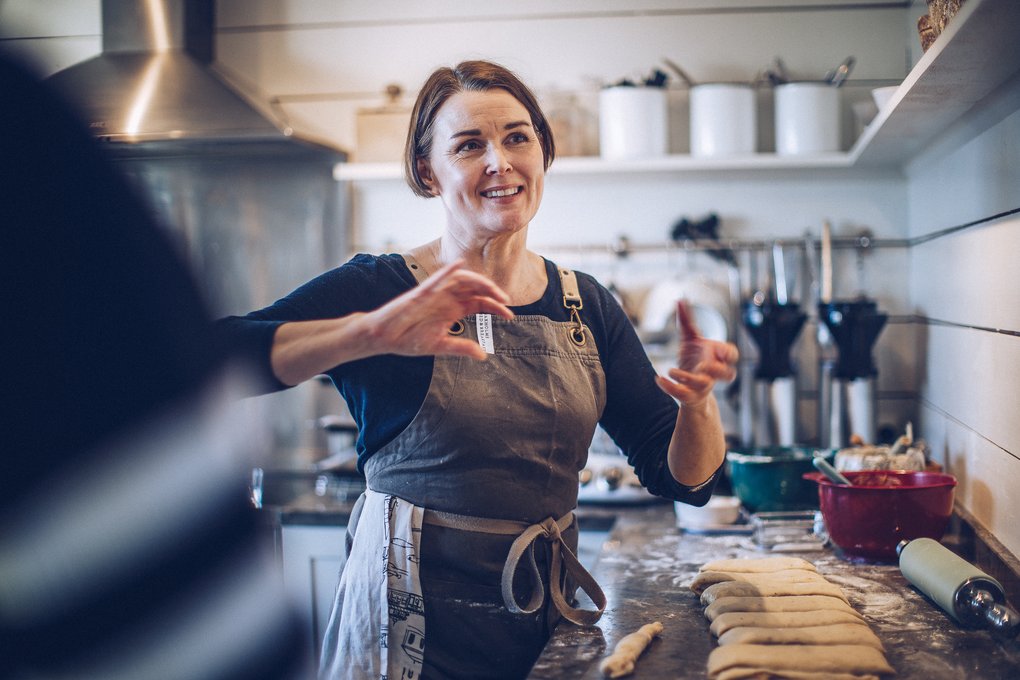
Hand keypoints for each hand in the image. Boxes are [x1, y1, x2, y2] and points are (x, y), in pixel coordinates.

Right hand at [367, 259, 513, 359]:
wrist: (383, 337)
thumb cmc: (408, 338)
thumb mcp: (439, 345)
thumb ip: (461, 347)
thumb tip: (483, 355)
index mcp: (452, 309)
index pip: (479, 303)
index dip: (496, 307)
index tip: (510, 316)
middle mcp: (446, 298)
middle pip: (474, 289)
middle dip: (492, 293)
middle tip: (506, 301)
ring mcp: (434, 294)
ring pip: (460, 280)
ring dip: (478, 282)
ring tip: (492, 290)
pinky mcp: (420, 293)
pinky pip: (435, 279)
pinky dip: (447, 271)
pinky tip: (458, 264)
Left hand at [655, 300, 738, 405]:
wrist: (689, 385)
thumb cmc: (694, 358)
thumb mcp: (690, 338)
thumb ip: (686, 320)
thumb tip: (680, 299)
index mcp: (717, 357)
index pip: (732, 355)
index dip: (728, 353)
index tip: (715, 348)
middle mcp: (713, 373)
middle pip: (728, 374)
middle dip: (718, 370)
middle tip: (702, 364)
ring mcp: (703, 385)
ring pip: (703, 385)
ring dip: (688, 378)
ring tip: (672, 370)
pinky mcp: (689, 395)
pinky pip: (683, 394)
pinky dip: (670, 387)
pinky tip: (659, 378)